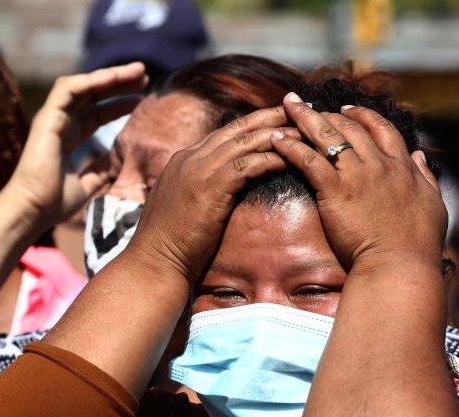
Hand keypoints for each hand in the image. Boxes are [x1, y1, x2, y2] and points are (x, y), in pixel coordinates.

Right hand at [8, 62, 147, 223]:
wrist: (33, 210)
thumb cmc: (54, 203)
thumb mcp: (88, 185)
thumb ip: (100, 171)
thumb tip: (117, 164)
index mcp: (69, 138)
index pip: (98, 113)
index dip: (120, 104)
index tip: (143, 98)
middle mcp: (61, 124)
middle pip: (94, 95)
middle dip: (120, 84)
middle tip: (146, 77)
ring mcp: (53, 118)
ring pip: (84, 86)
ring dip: (111, 76)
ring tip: (138, 70)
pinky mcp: (47, 116)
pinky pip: (70, 88)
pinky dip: (92, 80)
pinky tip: (114, 77)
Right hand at [128, 107, 293, 281]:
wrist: (153, 263)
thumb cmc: (169, 245)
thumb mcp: (182, 207)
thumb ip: (198, 190)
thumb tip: (220, 191)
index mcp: (183, 160)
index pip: (224, 133)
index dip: (253, 124)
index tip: (278, 120)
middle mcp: (190, 158)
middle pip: (238, 127)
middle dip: (271, 116)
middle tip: (299, 110)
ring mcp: (198, 170)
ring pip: (245, 141)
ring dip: (279, 135)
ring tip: (306, 132)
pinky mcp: (209, 188)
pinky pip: (247, 165)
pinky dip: (271, 159)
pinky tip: (291, 159)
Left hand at [271, 94, 445, 271]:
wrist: (400, 264)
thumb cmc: (418, 244)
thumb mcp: (433, 205)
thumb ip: (426, 178)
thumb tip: (420, 158)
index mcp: (402, 167)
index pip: (382, 129)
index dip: (363, 116)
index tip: (347, 109)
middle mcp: (380, 164)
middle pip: (351, 127)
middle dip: (327, 112)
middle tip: (308, 105)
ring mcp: (357, 175)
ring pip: (327, 135)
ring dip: (305, 117)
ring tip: (287, 106)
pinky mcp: (336, 190)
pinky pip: (308, 159)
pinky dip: (291, 146)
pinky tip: (276, 138)